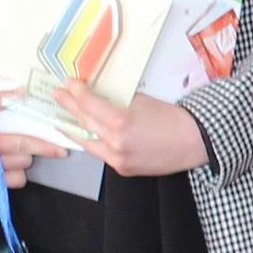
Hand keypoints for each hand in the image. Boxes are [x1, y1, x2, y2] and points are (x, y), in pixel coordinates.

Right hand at [0, 92, 67, 187]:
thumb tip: (20, 92)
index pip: (23, 146)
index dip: (45, 146)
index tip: (63, 147)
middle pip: (22, 163)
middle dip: (29, 151)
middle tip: (25, 137)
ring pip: (13, 178)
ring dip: (18, 165)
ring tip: (10, 150)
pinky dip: (4, 174)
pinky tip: (0, 161)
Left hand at [54, 83, 209, 177]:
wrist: (194, 142)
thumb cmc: (172, 118)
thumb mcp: (142, 101)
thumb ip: (118, 101)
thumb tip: (100, 98)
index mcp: (119, 121)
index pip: (88, 104)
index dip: (76, 92)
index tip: (69, 83)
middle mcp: (114, 143)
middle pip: (84, 122)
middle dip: (69, 107)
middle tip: (59, 96)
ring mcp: (117, 159)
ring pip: (88, 141)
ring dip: (76, 128)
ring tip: (65, 117)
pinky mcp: (122, 169)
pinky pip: (102, 153)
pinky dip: (95, 142)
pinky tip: (88, 134)